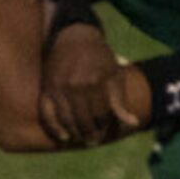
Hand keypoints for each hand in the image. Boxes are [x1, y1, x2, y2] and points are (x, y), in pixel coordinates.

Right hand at [38, 25, 133, 144]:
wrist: (73, 37)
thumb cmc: (98, 58)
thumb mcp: (114, 75)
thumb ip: (120, 101)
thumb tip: (133, 124)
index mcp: (96, 81)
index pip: (100, 115)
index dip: (103, 126)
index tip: (104, 132)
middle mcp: (75, 85)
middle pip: (83, 120)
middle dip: (90, 134)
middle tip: (93, 141)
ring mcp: (58, 87)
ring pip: (66, 120)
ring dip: (74, 133)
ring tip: (80, 138)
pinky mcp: (46, 88)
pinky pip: (47, 114)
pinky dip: (54, 128)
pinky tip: (63, 137)